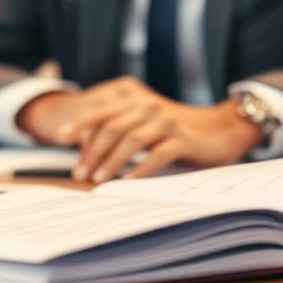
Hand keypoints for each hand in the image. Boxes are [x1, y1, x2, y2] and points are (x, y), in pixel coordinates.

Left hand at [42, 77, 262, 181]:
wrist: (223, 127)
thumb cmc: (179, 130)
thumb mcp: (148, 124)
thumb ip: (123, 129)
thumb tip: (90, 150)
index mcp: (136, 101)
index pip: (101, 110)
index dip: (79, 122)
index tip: (59, 137)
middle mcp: (148, 107)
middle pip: (111, 127)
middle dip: (91, 151)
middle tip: (78, 173)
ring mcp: (166, 122)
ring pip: (131, 140)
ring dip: (111, 161)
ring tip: (97, 179)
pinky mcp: (183, 139)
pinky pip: (158, 154)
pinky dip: (142, 168)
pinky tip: (129, 182)